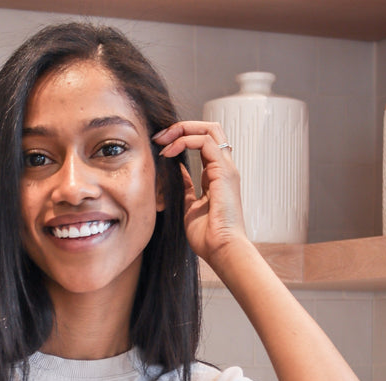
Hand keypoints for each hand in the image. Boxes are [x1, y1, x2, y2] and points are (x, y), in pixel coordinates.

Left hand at [153, 121, 248, 262]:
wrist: (221, 249)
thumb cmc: (208, 237)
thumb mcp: (189, 206)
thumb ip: (185, 187)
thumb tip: (175, 172)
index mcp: (216, 176)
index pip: (202, 143)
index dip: (181, 139)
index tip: (159, 147)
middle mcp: (223, 168)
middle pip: (208, 129)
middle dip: (182, 127)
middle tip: (159, 136)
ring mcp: (226, 167)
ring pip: (209, 129)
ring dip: (181, 130)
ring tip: (162, 141)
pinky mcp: (224, 171)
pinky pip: (205, 142)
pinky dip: (185, 141)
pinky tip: (170, 152)